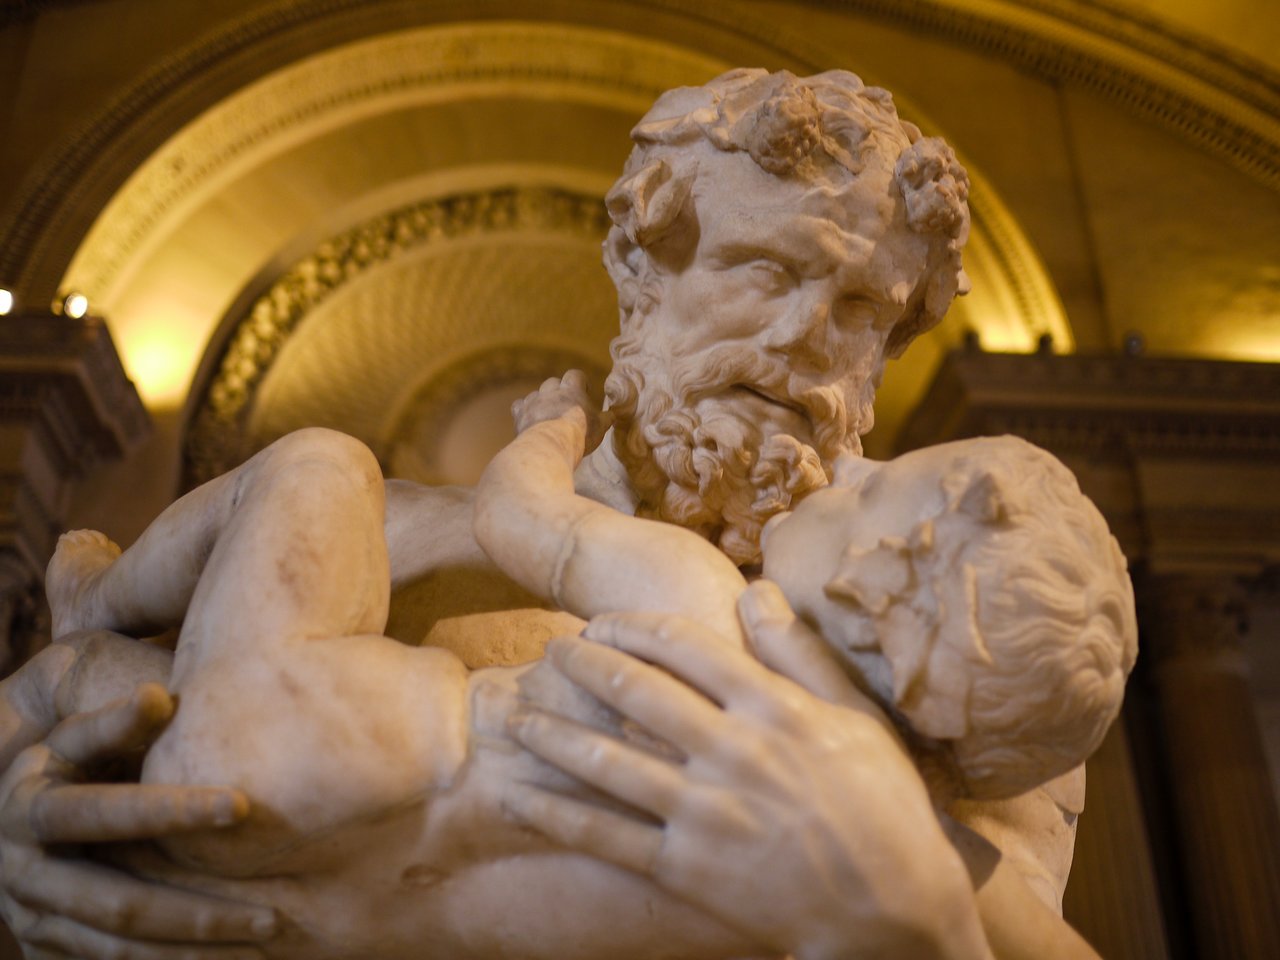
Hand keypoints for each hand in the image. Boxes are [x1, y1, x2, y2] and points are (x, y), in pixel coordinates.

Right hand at [0, 683, 277, 958]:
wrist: (10, 822)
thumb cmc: (64, 765)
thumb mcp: (74, 737)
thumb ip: (115, 722)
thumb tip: (160, 695)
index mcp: (30, 813)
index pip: (104, 814)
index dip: (171, 809)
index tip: (242, 805)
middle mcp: (25, 877)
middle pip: (119, 904)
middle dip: (197, 911)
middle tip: (272, 915)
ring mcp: (35, 921)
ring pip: (118, 949)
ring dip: (192, 953)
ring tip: (262, 943)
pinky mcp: (49, 951)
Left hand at [502, 582, 992, 959]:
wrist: (893, 910)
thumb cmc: (883, 805)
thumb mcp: (855, 716)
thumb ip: (799, 651)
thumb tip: (755, 589)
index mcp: (774, 709)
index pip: (686, 646)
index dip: (633, 626)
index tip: (603, 620)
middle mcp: (734, 753)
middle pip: (637, 692)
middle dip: (585, 663)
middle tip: (553, 650)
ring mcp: (706, 813)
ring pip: (608, 762)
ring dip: (553, 733)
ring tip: (514, 712)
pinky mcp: (687, 869)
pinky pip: (608, 836)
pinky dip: (557, 813)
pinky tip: (519, 792)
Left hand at [511, 370, 610, 449]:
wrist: (550, 445)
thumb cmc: (579, 435)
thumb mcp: (600, 428)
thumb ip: (606, 418)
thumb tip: (613, 414)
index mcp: (572, 390)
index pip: (576, 374)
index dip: (580, 382)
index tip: (584, 392)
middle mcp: (551, 390)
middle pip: (553, 382)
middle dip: (558, 391)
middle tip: (565, 406)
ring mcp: (534, 400)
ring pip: (536, 393)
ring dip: (541, 401)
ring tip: (547, 416)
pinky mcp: (520, 413)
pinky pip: (519, 405)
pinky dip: (524, 410)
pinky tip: (529, 419)